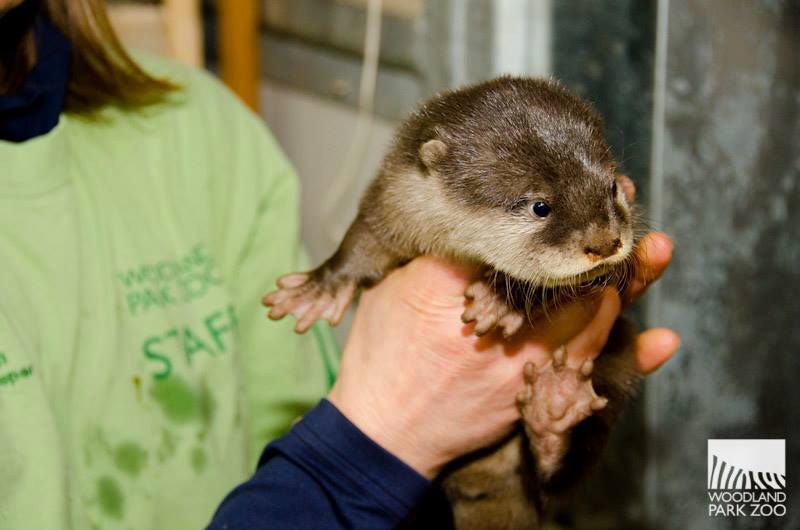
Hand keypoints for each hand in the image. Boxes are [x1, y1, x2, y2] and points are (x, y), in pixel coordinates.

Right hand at [328, 233, 677, 478]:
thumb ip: (434, 254)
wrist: (383, 427)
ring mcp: (518, 361)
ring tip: (656, 249)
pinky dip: (627, 355)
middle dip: (600, 236)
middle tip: (627, 199)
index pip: (513, 236)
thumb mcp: (392, 289)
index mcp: (453, 284)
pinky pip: (585, 372)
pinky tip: (660, 340)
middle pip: (562, 272)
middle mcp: (495, 321)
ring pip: (584, 317)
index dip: (555, 207)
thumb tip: (471, 221)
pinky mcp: (529, 393)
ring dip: (626, 281)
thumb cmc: (381, 352)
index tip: (582, 184)